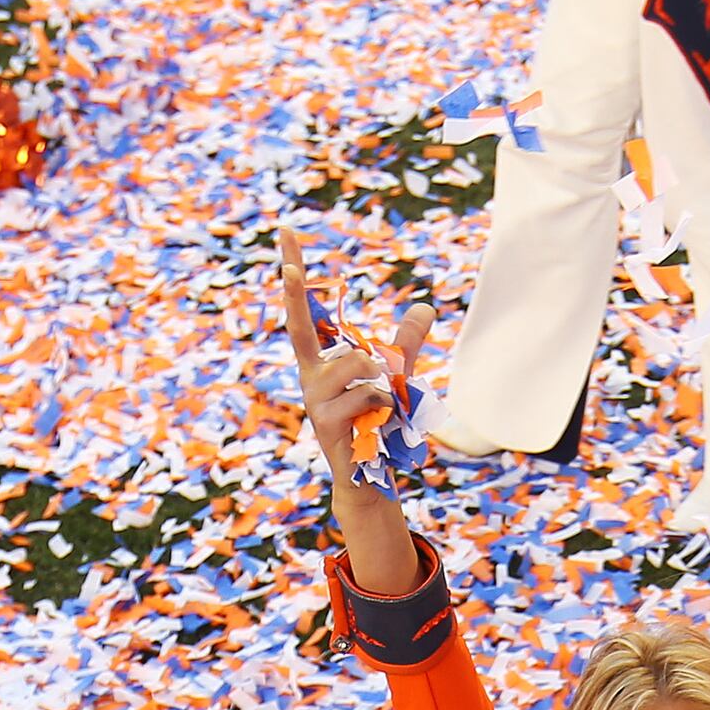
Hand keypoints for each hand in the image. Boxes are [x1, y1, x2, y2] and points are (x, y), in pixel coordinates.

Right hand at [277, 227, 419, 592]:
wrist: (368, 476)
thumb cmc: (376, 423)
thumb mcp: (394, 375)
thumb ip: (405, 342)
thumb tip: (424, 305)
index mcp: (320, 362)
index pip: (305, 313)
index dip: (295, 278)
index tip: (286, 234)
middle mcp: (310, 377)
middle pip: (303, 327)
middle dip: (296, 294)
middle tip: (290, 266)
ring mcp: (315, 400)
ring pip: (359, 365)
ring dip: (383, 378)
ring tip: (384, 401)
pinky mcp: (327, 423)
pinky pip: (370, 396)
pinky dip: (388, 404)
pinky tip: (382, 422)